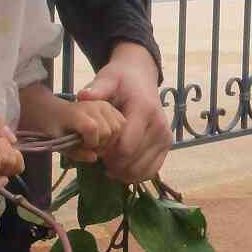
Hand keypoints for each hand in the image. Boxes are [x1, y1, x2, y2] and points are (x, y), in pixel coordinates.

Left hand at [61, 98, 127, 162]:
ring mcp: (105, 105)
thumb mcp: (60, 143)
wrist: (58, 111)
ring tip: (97, 143)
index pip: (92, 128)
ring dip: (110, 141)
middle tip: (90, 147)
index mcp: (77, 113)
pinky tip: (105, 138)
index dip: (90, 143)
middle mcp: (93, 105)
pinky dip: (116, 134)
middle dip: (101, 145)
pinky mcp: (112, 108)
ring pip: (118, 128)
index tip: (82, 146)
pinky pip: (122, 123)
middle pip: (108, 131)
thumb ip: (76, 152)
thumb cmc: (57, 129)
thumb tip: (94, 158)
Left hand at [76, 44, 170, 182]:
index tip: (95, 148)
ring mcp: (166, 137)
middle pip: (132, 162)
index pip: (125, 147)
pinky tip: (121, 167)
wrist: (141, 77)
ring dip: (122, 172)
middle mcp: (159, 126)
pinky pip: (151, 171)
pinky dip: (135, 174)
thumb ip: (97, 89)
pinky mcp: (167, 145)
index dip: (107, 154)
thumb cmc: (121, 80)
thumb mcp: (107, 78)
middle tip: (100, 157)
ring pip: (142, 170)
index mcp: (144, 111)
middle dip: (113, 164)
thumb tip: (84, 96)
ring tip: (108, 163)